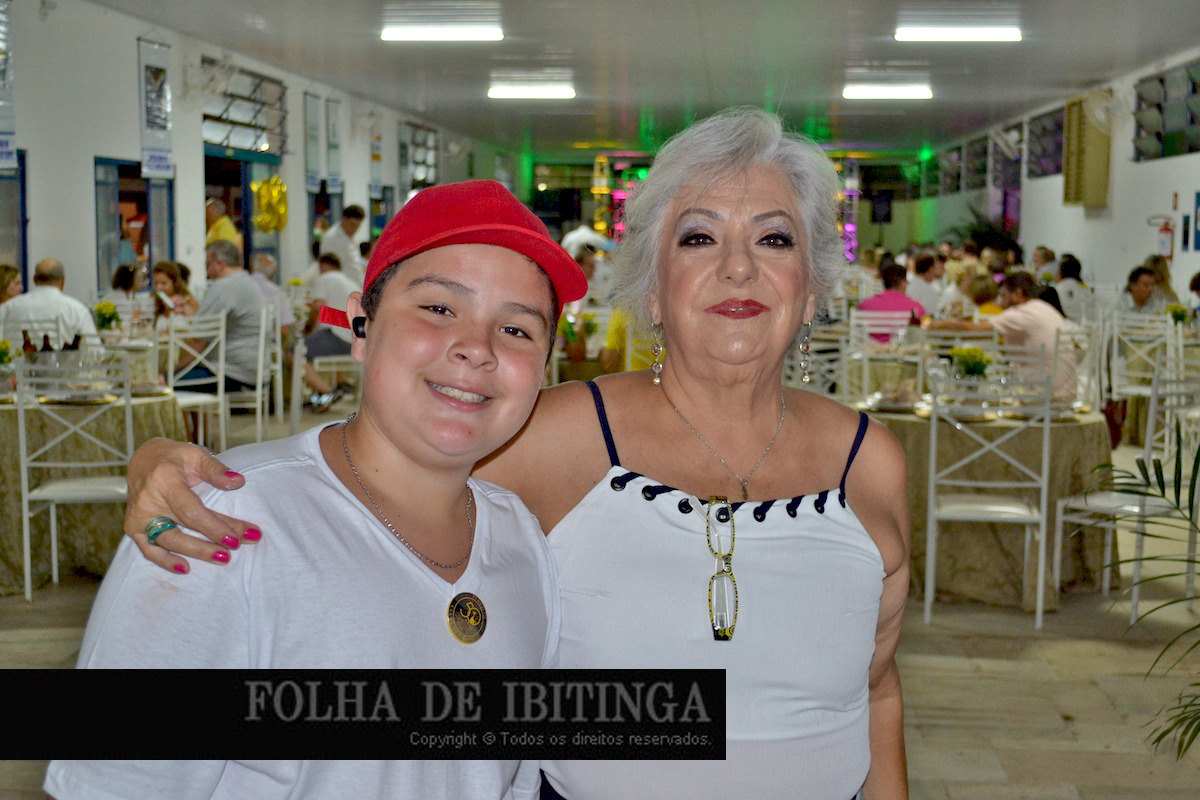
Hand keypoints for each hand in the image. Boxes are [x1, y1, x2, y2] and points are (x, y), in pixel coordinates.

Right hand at [124, 438, 261, 572]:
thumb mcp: (196, 455)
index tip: (237, 536)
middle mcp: (147, 501)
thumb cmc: (174, 458)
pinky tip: (186, 568)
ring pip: (170, 541)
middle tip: (238, 547)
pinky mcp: (134, 528)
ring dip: (198, 552)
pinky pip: (149, 550)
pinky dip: (165, 561)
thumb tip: (238, 482)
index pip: (190, 509)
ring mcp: (138, 517)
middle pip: (184, 526)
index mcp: (164, 480)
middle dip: (214, 539)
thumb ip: (216, 470)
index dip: (213, 526)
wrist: (142, 461)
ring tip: (223, 558)